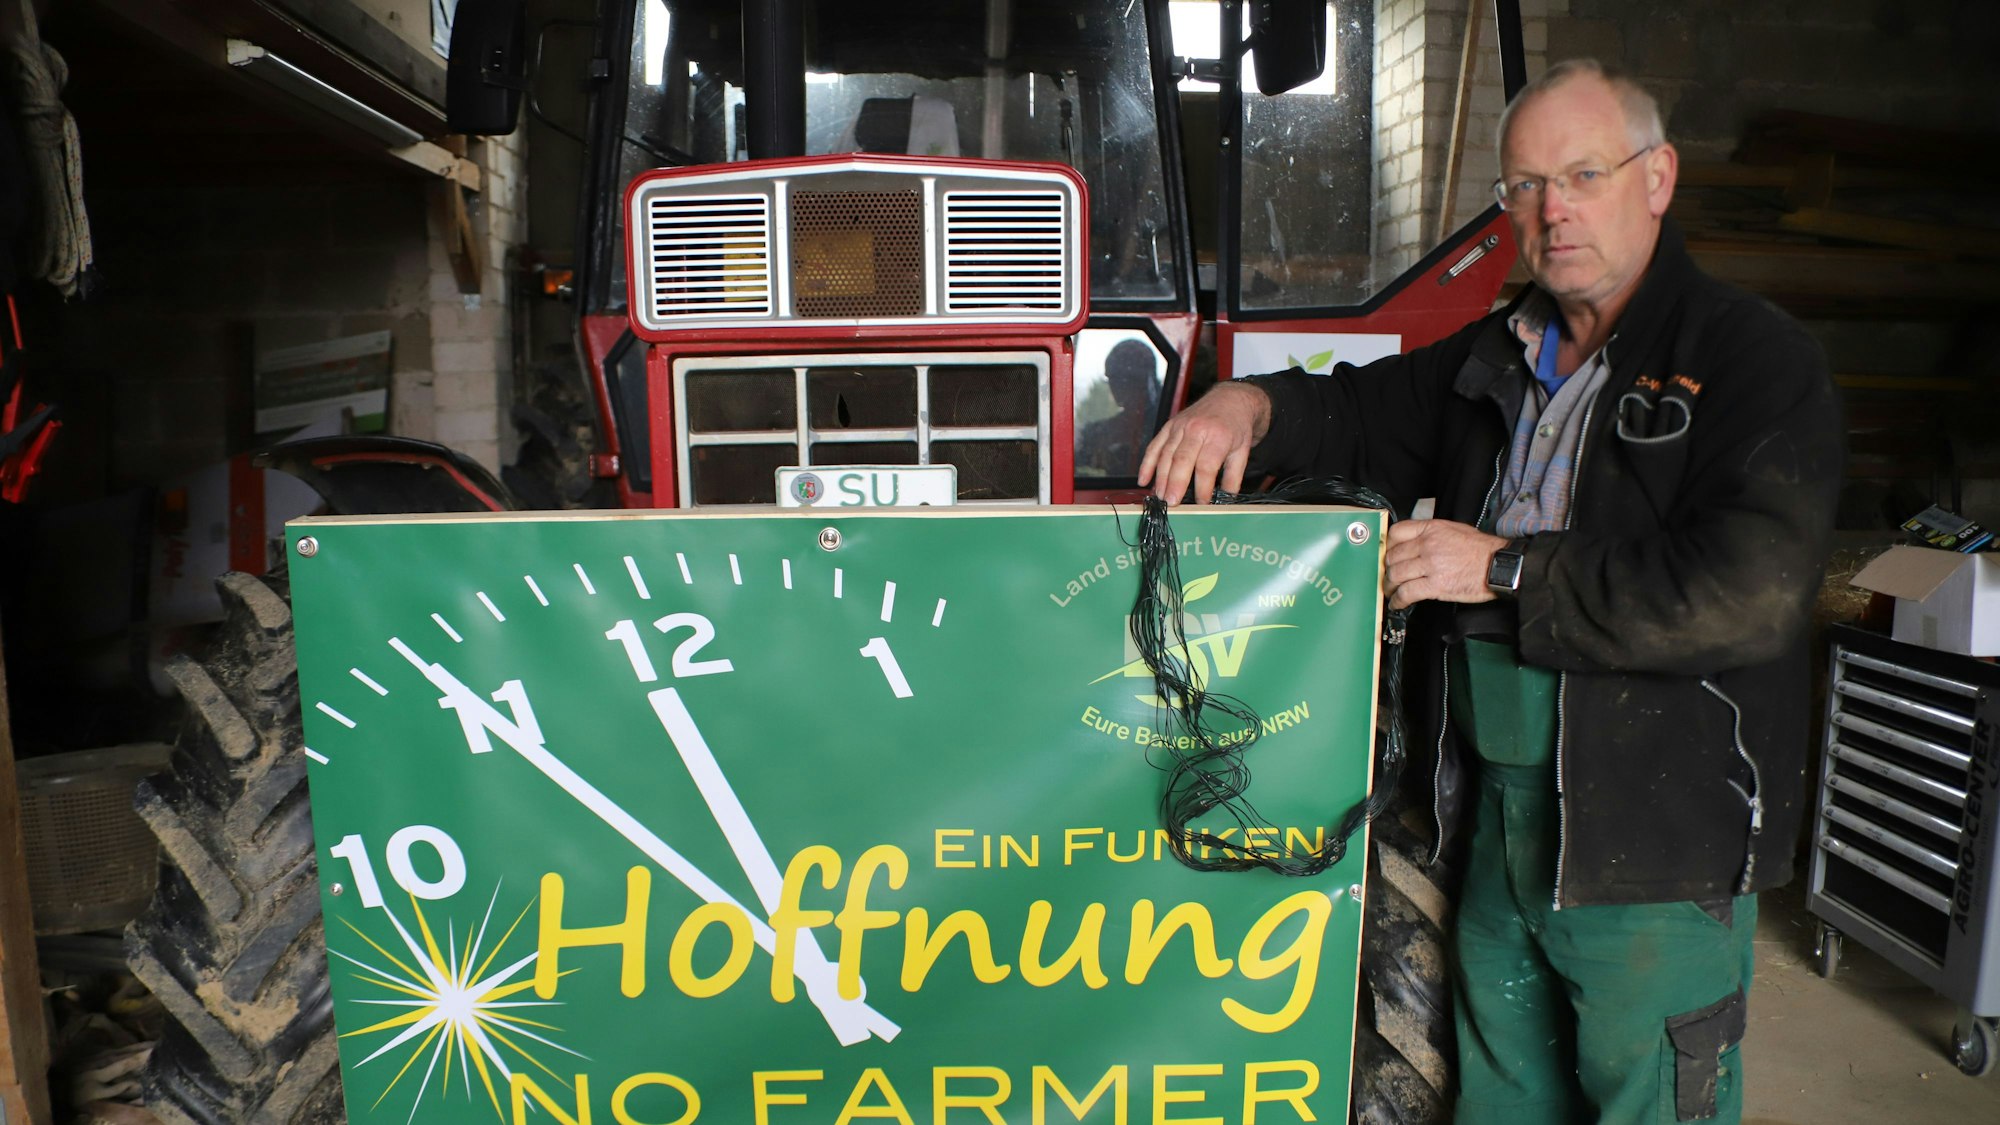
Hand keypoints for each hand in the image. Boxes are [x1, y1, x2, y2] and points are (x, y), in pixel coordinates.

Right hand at [1136, 381, 1272, 504]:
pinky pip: (1154, 446)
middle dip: (1175, 484)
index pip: (1206, 466)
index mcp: (1217, 436)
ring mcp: (1180, 426)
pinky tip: (1144, 480)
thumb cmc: (1235, 426)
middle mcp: (1196, 430)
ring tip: (1160, 497)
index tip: (1201, 503)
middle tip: (1171, 503)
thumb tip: (1226, 498)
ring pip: (1165, 455)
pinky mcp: (1169, 426)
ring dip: (1160, 478)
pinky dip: (1147, 464)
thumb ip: (1233, 476)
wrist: (1230, 398)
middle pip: (1182, 460)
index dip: (1202, 487)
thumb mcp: (1242, 451)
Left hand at [1382, 520, 1510, 609]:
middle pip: (1393, 556)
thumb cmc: (1481, 550)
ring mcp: (1431, 564)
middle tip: (1388, 577)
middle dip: (1387, 569)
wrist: (1498, 565)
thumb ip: (1432, 534)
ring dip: (1389, 586)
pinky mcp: (1435, 585)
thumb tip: (1414, 544)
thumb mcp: (1454, 530)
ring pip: (1396, 575)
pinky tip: (1397, 604)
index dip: (1388, 546)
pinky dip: (1398, 601)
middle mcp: (1428, 544)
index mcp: (1432, 529)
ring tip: (1391, 592)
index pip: (1397, 532)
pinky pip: (1407, 593)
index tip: (1386, 554)